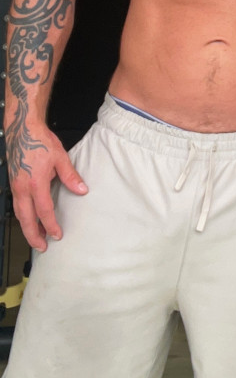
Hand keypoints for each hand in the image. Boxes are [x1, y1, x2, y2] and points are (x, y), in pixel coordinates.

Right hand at [9, 128, 87, 251]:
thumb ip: (70, 176)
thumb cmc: (40, 142)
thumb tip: (82, 190)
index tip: (57, 235)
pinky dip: (23, 216)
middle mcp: (22, 189)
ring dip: (27, 228)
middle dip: (33, 236)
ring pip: (19, 214)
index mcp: (35, 184)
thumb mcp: (60, 157)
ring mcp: (15, 187)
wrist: (22, 130)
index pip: (44, 212)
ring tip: (37, 237)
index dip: (51, 226)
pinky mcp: (13, 184)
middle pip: (26, 220)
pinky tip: (30, 219)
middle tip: (42, 247)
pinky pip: (17, 206)